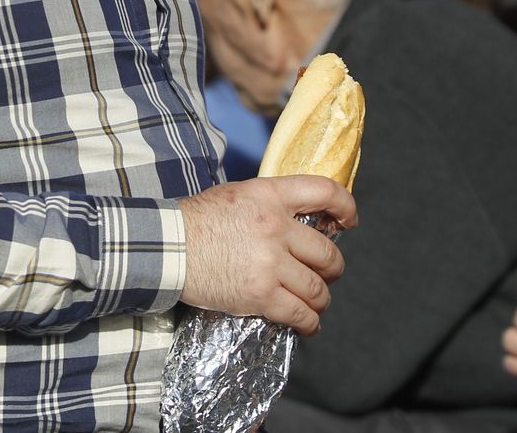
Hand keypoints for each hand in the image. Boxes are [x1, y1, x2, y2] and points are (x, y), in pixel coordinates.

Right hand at [178, 175, 355, 335]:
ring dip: (321, 298)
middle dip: (332, 268)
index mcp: (270, 196)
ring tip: (315, 302)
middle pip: (327, 253)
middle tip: (326, 274)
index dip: (346, 207)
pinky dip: (309, 323)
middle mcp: (276, 228)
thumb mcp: (237, 195)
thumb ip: (269, 204)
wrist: (167, 247)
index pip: (324, 192)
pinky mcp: (260, 295)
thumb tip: (295, 221)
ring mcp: (270, 264)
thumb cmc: (196, 220)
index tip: (349, 221)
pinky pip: (300, 314)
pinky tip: (307, 324)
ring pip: (318, 289)